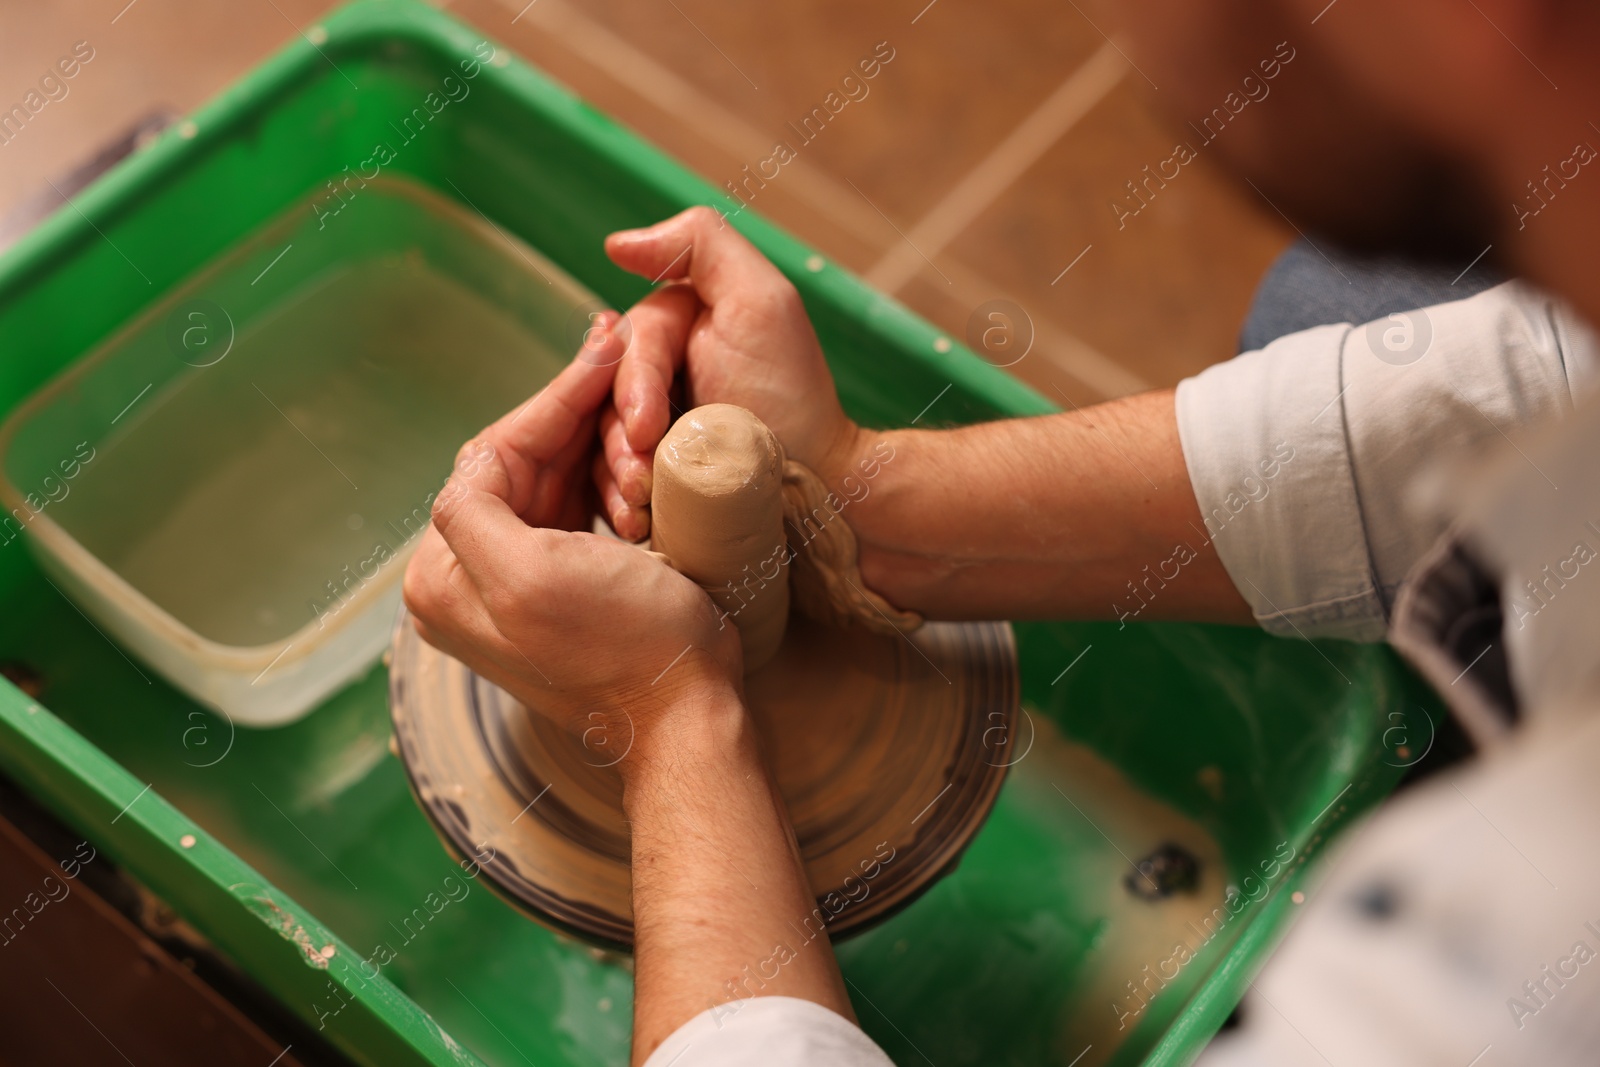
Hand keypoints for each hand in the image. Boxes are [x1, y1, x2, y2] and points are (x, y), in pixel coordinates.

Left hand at [402, 326, 743, 768]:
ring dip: (593, 439)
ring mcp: (512, 588)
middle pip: (517, 465)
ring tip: (634, 386)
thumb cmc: (624, 645)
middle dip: (573, 411)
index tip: (607, 346)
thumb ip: (472, 510)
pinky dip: (601, 473)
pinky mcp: (559, 592)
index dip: (553, 397)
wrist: (687, 716)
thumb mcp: (529, 575)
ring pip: (548, 482)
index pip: (491, 456)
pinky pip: (571, 511)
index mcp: (444, 576)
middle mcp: (465, 581)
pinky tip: (632, 438)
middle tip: (621, 346)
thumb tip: (475, 459)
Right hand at [597, 206, 864, 539]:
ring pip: (598, 442)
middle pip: (603, 395)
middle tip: (643, 476)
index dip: (633, 384)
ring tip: (639, 508)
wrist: (816, 487)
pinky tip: (634, 523)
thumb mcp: (759, 303)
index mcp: (677, 329)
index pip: (626, 346)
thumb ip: (699, 246)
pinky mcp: (652, 477)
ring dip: (613, 475)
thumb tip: (617, 243)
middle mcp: (659, 374)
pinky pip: (608, 484)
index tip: (648, 427)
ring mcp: (652, 429)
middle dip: (619, 438)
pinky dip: (617, 503)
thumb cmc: (790, 396)